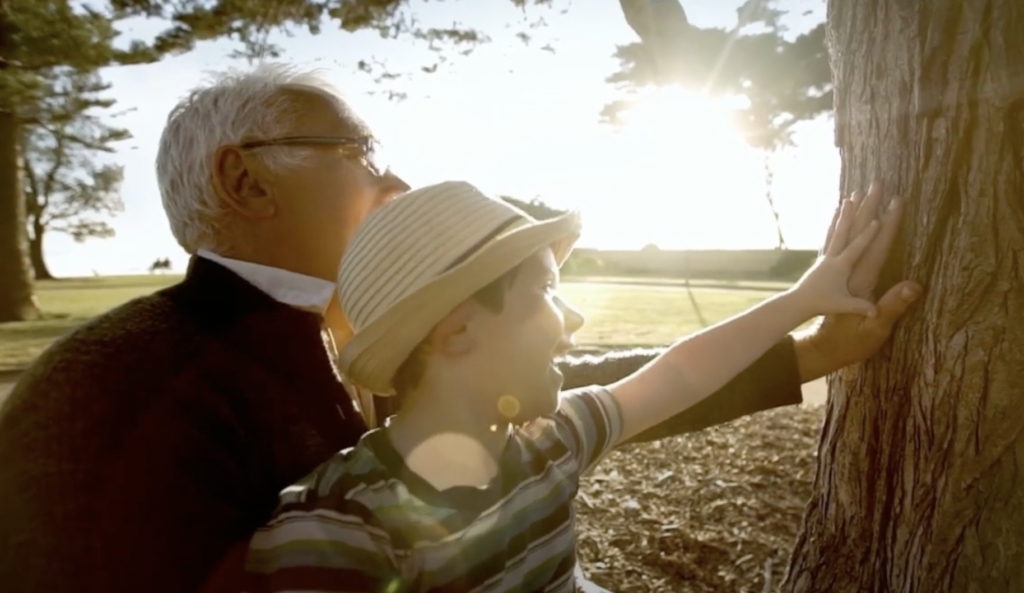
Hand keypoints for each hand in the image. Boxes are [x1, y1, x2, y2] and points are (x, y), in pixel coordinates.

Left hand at [787, 196, 881, 319]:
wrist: (798, 303)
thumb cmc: (821, 305)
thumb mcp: (843, 306)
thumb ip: (860, 307)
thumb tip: (876, 312)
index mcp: (840, 267)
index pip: (856, 248)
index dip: (867, 235)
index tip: (878, 219)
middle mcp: (832, 257)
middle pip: (844, 231)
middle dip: (853, 214)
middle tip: (857, 196)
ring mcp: (826, 256)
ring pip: (835, 231)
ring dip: (841, 215)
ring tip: (846, 200)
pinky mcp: (822, 258)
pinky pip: (829, 237)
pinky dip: (833, 225)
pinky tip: (835, 217)